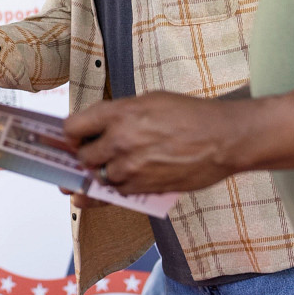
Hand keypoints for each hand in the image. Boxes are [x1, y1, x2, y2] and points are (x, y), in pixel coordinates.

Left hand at [64, 92, 252, 194]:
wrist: (223, 139)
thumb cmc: (190, 115)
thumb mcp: (149, 100)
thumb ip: (119, 114)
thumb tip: (95, 126)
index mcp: (119, 113)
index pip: (73, 128)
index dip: (70, 134)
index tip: (73, 137)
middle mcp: (120, 141)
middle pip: (82, 157)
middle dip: (84, 156)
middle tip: (91, 154)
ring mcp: (131, 168)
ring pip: (98, 177)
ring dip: (101, 174)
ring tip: (111, 165)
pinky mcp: (144, 188)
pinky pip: (116, 193)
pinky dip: (114, 188)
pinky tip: (116, 182)